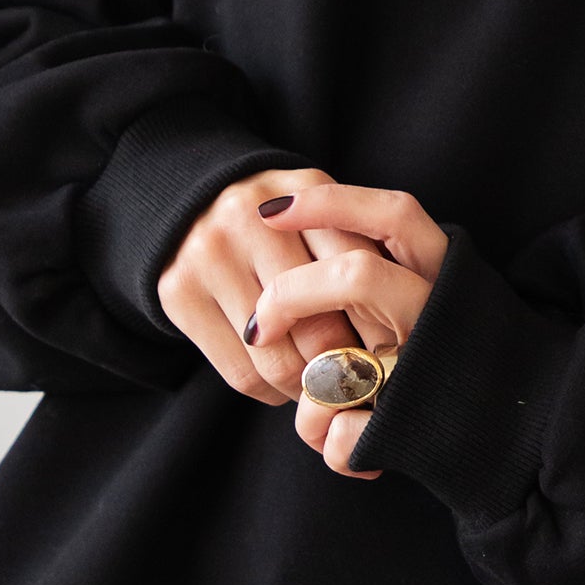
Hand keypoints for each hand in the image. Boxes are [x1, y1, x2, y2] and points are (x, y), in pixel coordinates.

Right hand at [156, 166, 383, 408]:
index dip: (383, 330)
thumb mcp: (326, 215)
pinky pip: (241, 373)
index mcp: (308, 192)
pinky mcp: (178, 292)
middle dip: (347, 367)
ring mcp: (210, 254)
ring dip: (307, 388)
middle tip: (359, 380)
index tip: (393, 354)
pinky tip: (282, 383)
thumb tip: (405, 337)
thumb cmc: (283, 221)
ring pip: (279, 360)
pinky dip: (271, 392)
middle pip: (322, 328)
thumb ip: (363, 252)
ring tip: (321, 385)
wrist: (190, 199)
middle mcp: (253, 218)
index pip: (361, 279)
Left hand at [240, 180, 448, 479]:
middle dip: (292, 291)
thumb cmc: (469, 358)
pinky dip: (327, 438)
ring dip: (307, 383)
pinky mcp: (408, 430)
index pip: (393, 215)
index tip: (273, 208)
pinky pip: (346, 430)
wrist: (535, 431)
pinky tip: (331, 440)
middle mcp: (440, 316)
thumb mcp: (439, 302)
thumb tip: (323, 282)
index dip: (330, 203)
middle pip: (358, 276)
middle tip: (261, 319)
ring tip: (298, 393)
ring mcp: (424, 373)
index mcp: (448, 276)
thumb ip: (388, 279)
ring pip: (344, 365)